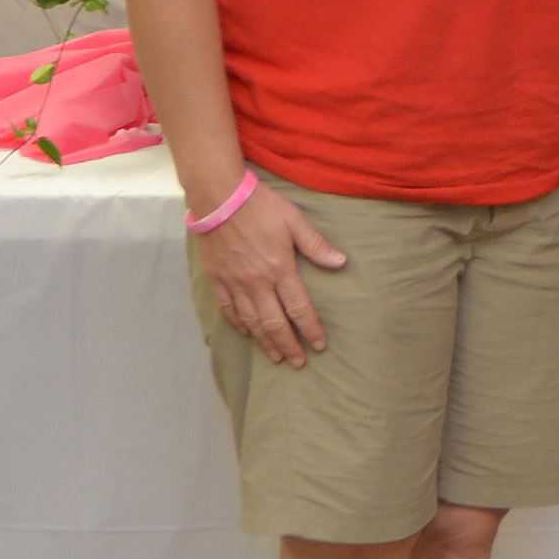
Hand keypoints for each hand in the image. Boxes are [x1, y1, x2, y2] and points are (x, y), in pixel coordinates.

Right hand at [196, 182, 348, 367]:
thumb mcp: (294, 220)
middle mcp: (256, 281)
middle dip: (288, 345)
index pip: (299, 308)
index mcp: (279, 268)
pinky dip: (239, 323)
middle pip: (275, 322)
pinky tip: (247, 332)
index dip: (310, 329)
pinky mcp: (217, 278)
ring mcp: (235, 282)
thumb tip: (341, 263)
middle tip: (299, 362)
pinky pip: (228, 308)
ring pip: (252, 320)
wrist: (217, 196)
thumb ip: (316, 245)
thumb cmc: (260, 205)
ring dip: (265, 341)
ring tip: (276, 356)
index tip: (320, 345)